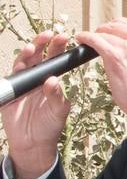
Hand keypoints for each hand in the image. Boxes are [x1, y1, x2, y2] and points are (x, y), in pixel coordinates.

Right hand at [0, 31, 73, 178]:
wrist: (33, 143)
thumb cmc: (49, 125)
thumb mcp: (59, 110)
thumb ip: (57, 96)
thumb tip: (52, 80)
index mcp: (51, 80)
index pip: (54, 59)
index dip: (58, 47)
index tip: (64, 37)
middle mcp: (36, 79)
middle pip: (38, 56)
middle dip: (42, 43)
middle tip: (49, 34)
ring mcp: (22, 84)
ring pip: (22, 64)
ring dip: (27, 54)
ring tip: (34, 47)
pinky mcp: (10, 92)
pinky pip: (11, 78)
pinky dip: (15, 70)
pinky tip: (21, 64)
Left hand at [75, 19, 126, 119]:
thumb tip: (126, 44)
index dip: (117, 27)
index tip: (112, 30)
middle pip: (116, 25)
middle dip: (105, 30)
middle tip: (99, 35)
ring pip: (105, 33)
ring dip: (95, 35)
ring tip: (88, 39)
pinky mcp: (114, 55)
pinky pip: (95, 40)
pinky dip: (86, 38)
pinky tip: (82, 38)